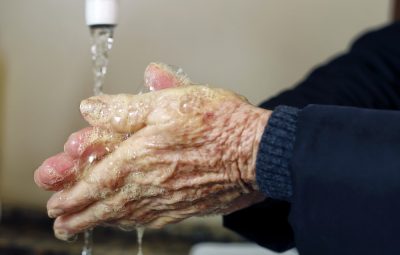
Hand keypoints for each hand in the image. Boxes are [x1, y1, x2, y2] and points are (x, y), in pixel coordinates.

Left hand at [34, 63, 269, 240]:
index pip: (95, 179)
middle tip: (60, 224)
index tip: (55, 198)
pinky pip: (150, 219)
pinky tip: (126, 222)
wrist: (259, 152)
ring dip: (98, 222)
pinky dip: (130, 222)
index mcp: (141, 157)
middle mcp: (150, 185)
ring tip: (79, 228)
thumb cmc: (220, 125)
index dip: (71, 190)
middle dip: (78, 215)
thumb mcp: (169, 102)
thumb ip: (126, 108)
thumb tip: (92, 109)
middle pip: (105, 204)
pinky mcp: (186, 207)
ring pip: (125, 215)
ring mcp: (168, 200)